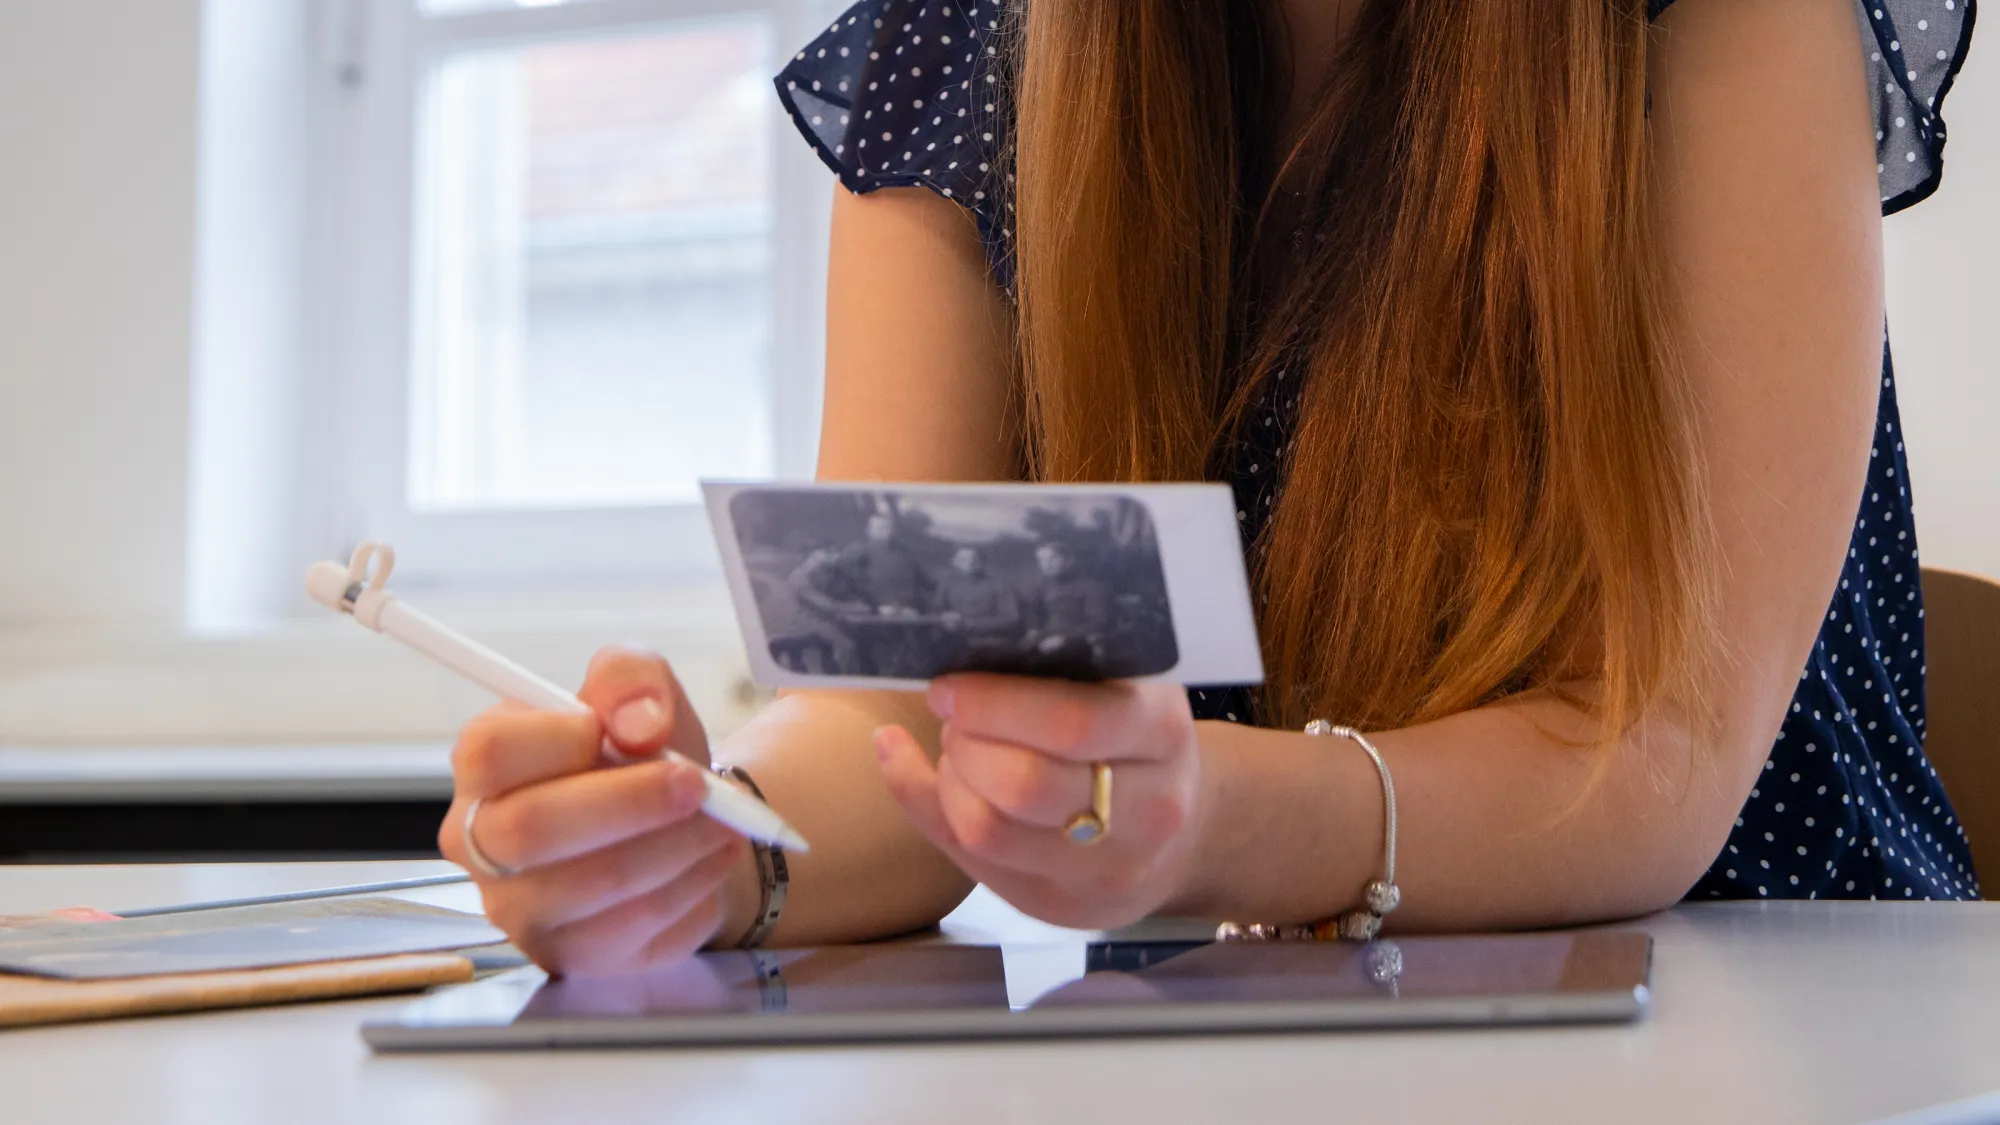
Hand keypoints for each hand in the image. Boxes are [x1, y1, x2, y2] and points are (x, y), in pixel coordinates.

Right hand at [438, 647, 747, 976]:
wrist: (673, 824)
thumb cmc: (639, 754)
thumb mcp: (638, 691)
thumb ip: (631, 679)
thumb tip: (640, 724)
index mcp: (483, 767)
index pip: (490, 752)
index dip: (560, 737)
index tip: (625, 732)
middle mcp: (482, 844)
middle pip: (532, 829)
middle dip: (632, 803)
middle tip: (698, 784)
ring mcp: (521, 909)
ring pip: (594, 885)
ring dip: (676, 847)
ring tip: (723, 821)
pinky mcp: (571, 956)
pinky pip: (635, 930)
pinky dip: (690, 889)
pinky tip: (710, 860)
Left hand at [873, 675, 1204, 931]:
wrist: (1184, 834)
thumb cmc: (1135, 741)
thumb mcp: (1128, 688)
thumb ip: (1062, 669)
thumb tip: (958, 645)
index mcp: (1162, 732)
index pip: (1070, 723)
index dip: (994, 704)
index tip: (950, 687)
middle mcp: (1149, 811)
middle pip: (1023, 786)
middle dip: (966, 744)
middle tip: (954, 717)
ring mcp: (1107, 870)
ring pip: (990, 830)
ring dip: (949, 780)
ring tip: (956, 750)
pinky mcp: (1060, 906)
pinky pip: (969, 860)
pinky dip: (926, 806)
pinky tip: (909, 769)